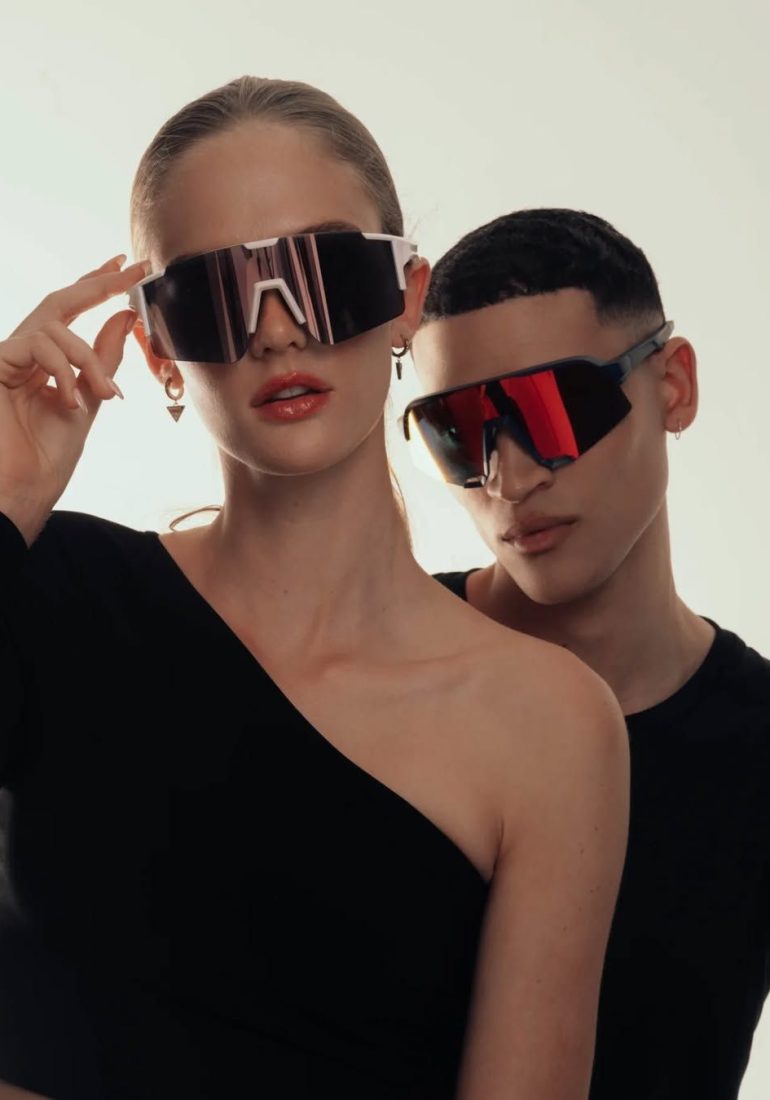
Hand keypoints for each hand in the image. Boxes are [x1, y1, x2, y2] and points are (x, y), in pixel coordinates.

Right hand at [0, 254, 148, 541]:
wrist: (24, 491)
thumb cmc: (49, 457)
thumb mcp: (90, 400)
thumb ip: (104, 359)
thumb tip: (125, 316)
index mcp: (44, 361)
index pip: (71, 314)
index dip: (97, 287)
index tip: (129, 268)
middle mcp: (22, 353)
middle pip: (59, 303)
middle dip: (97, 284)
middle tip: (131, 269)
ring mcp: (6, 358)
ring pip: (55, 328)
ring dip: (88, 360)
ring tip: (104, 395)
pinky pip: (37, 346)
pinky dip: (64, 370)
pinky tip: (72, 401)